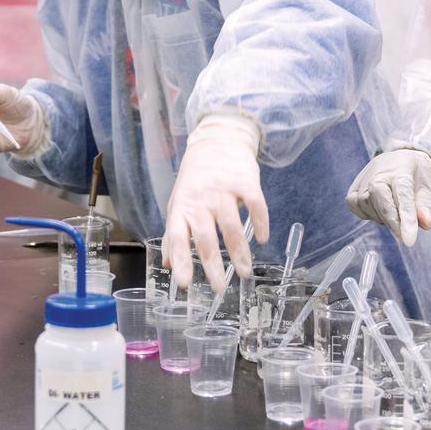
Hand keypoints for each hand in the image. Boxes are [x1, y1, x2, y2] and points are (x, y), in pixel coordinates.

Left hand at [163, 116, 268, 293]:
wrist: (217, 140)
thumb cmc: (196, 179)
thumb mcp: (179, 203)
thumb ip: (174, 234)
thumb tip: (168, 265)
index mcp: (182, 208)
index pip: (177, 238)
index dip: (181, 261)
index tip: (185, 284)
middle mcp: (200, 200)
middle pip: (206, 237)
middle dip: (213, 266)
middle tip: (219, 288)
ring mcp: (223, 190)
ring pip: (231, 226)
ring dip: (239, 252)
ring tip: (245, 272)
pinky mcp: (245, 181)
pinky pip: (254, 205)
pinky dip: (259, 223)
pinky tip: (262, 238)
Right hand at [346, 149, 430, 245]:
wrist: (399, 160)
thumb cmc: (415, 175)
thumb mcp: (427, 188)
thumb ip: (425, 207)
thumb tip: (426, 225)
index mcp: (402, 170)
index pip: (403, 195)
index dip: (406, 218)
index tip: (409, 240)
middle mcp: (379, 172)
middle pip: (380, 200)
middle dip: (392, 221)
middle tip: (404, 235)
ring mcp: (364, 179)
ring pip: (368, 206)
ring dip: (382, 218)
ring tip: (394, 212)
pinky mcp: (353, 188)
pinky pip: (356, 207)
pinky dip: (368, 214)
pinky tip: (379, 210)